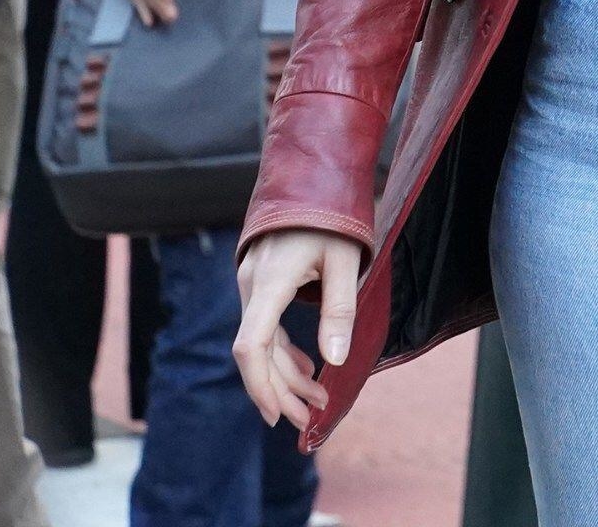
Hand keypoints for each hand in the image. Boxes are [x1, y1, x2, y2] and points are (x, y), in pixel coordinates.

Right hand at [235, 228, 363, 429]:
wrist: (312, 178)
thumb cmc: (333, 217)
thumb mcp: (345, 261)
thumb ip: (338, 310)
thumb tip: (333, 361)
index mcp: (270, 282)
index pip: (252, 345)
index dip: (261, 384)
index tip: (277, 414)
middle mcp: (252, 286)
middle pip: (256, 352)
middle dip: (281, 390)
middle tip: (311, 419)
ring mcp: (252, 285)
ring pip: (261, 343)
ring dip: (286, 374)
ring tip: (316, 402)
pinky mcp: (261, 284)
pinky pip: (265, 327)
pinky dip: (284, 352)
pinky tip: (308, 369)